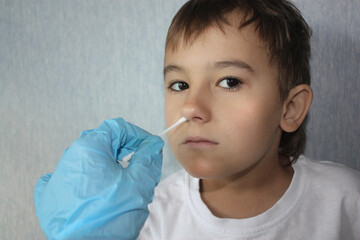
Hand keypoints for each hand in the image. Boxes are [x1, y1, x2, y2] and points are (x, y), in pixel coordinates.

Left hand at [34, 118, 163, 239]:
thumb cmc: (108, 219)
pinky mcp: (52, 194)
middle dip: (125, 151)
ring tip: (123, 183)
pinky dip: (88, 179)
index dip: (138, 135)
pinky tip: (97, 190)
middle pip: (103, 143)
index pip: (117, 128)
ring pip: (90, 160)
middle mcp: (70, 157)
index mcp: (89, 148)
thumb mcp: (139, 183)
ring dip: (109, 166)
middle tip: (141, 165)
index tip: (149, 146)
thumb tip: (151, 145)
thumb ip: (148, 158)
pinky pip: (72, 178)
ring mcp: (58, 176)